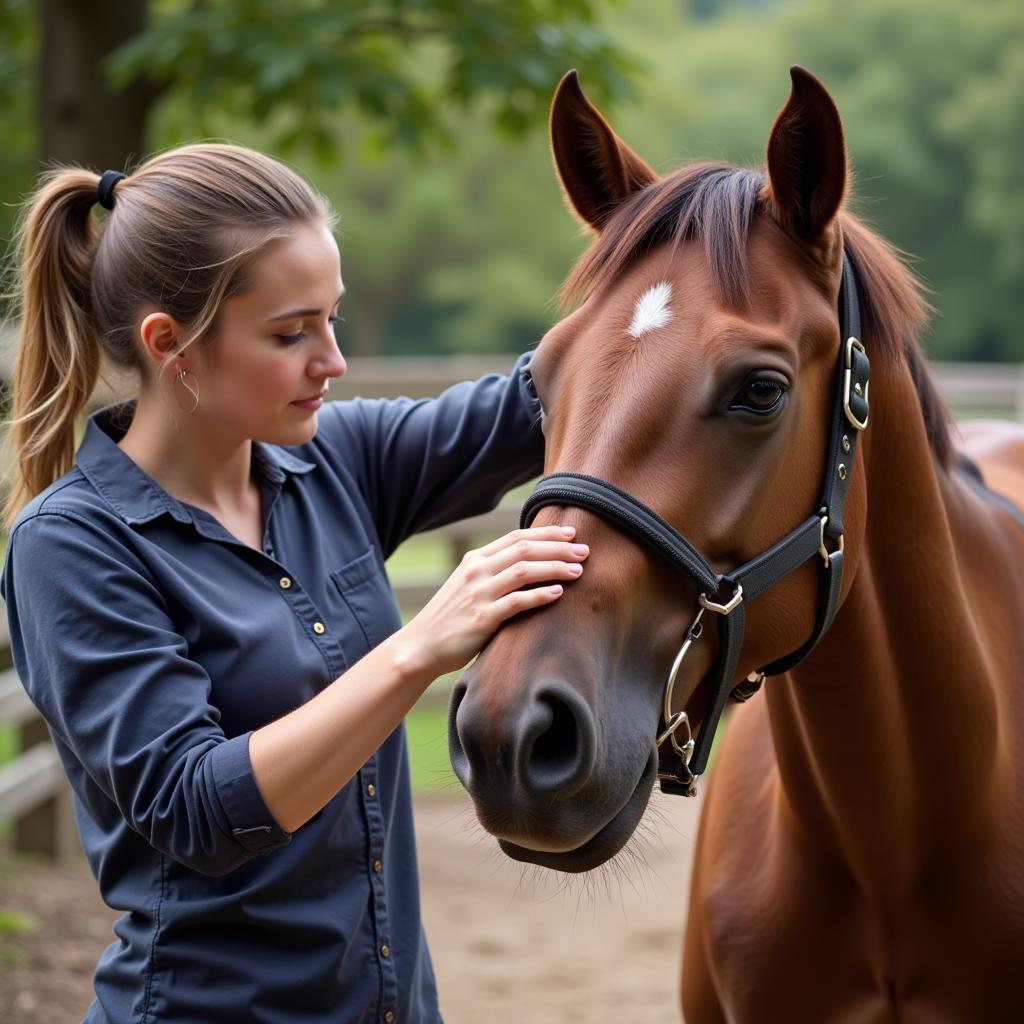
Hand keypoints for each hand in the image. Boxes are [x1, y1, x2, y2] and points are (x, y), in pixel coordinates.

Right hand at [399, 524, 587, 676]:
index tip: (571, 535)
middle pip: (525, 550)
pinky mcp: (482, 618)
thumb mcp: (468, 585)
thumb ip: (493, 572)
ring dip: (555, 567)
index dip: (546, 534)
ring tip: (579, 570)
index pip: (516, 538)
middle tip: (585, 551)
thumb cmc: (452, 617)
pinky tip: (559, 593)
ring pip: (524, 571)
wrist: (422, 645)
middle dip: (558, 548)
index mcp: (475, 559)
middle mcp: (476, 571)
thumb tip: (531, 564)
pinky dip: (540, 594)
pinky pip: (517, 602)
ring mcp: (479, 593)